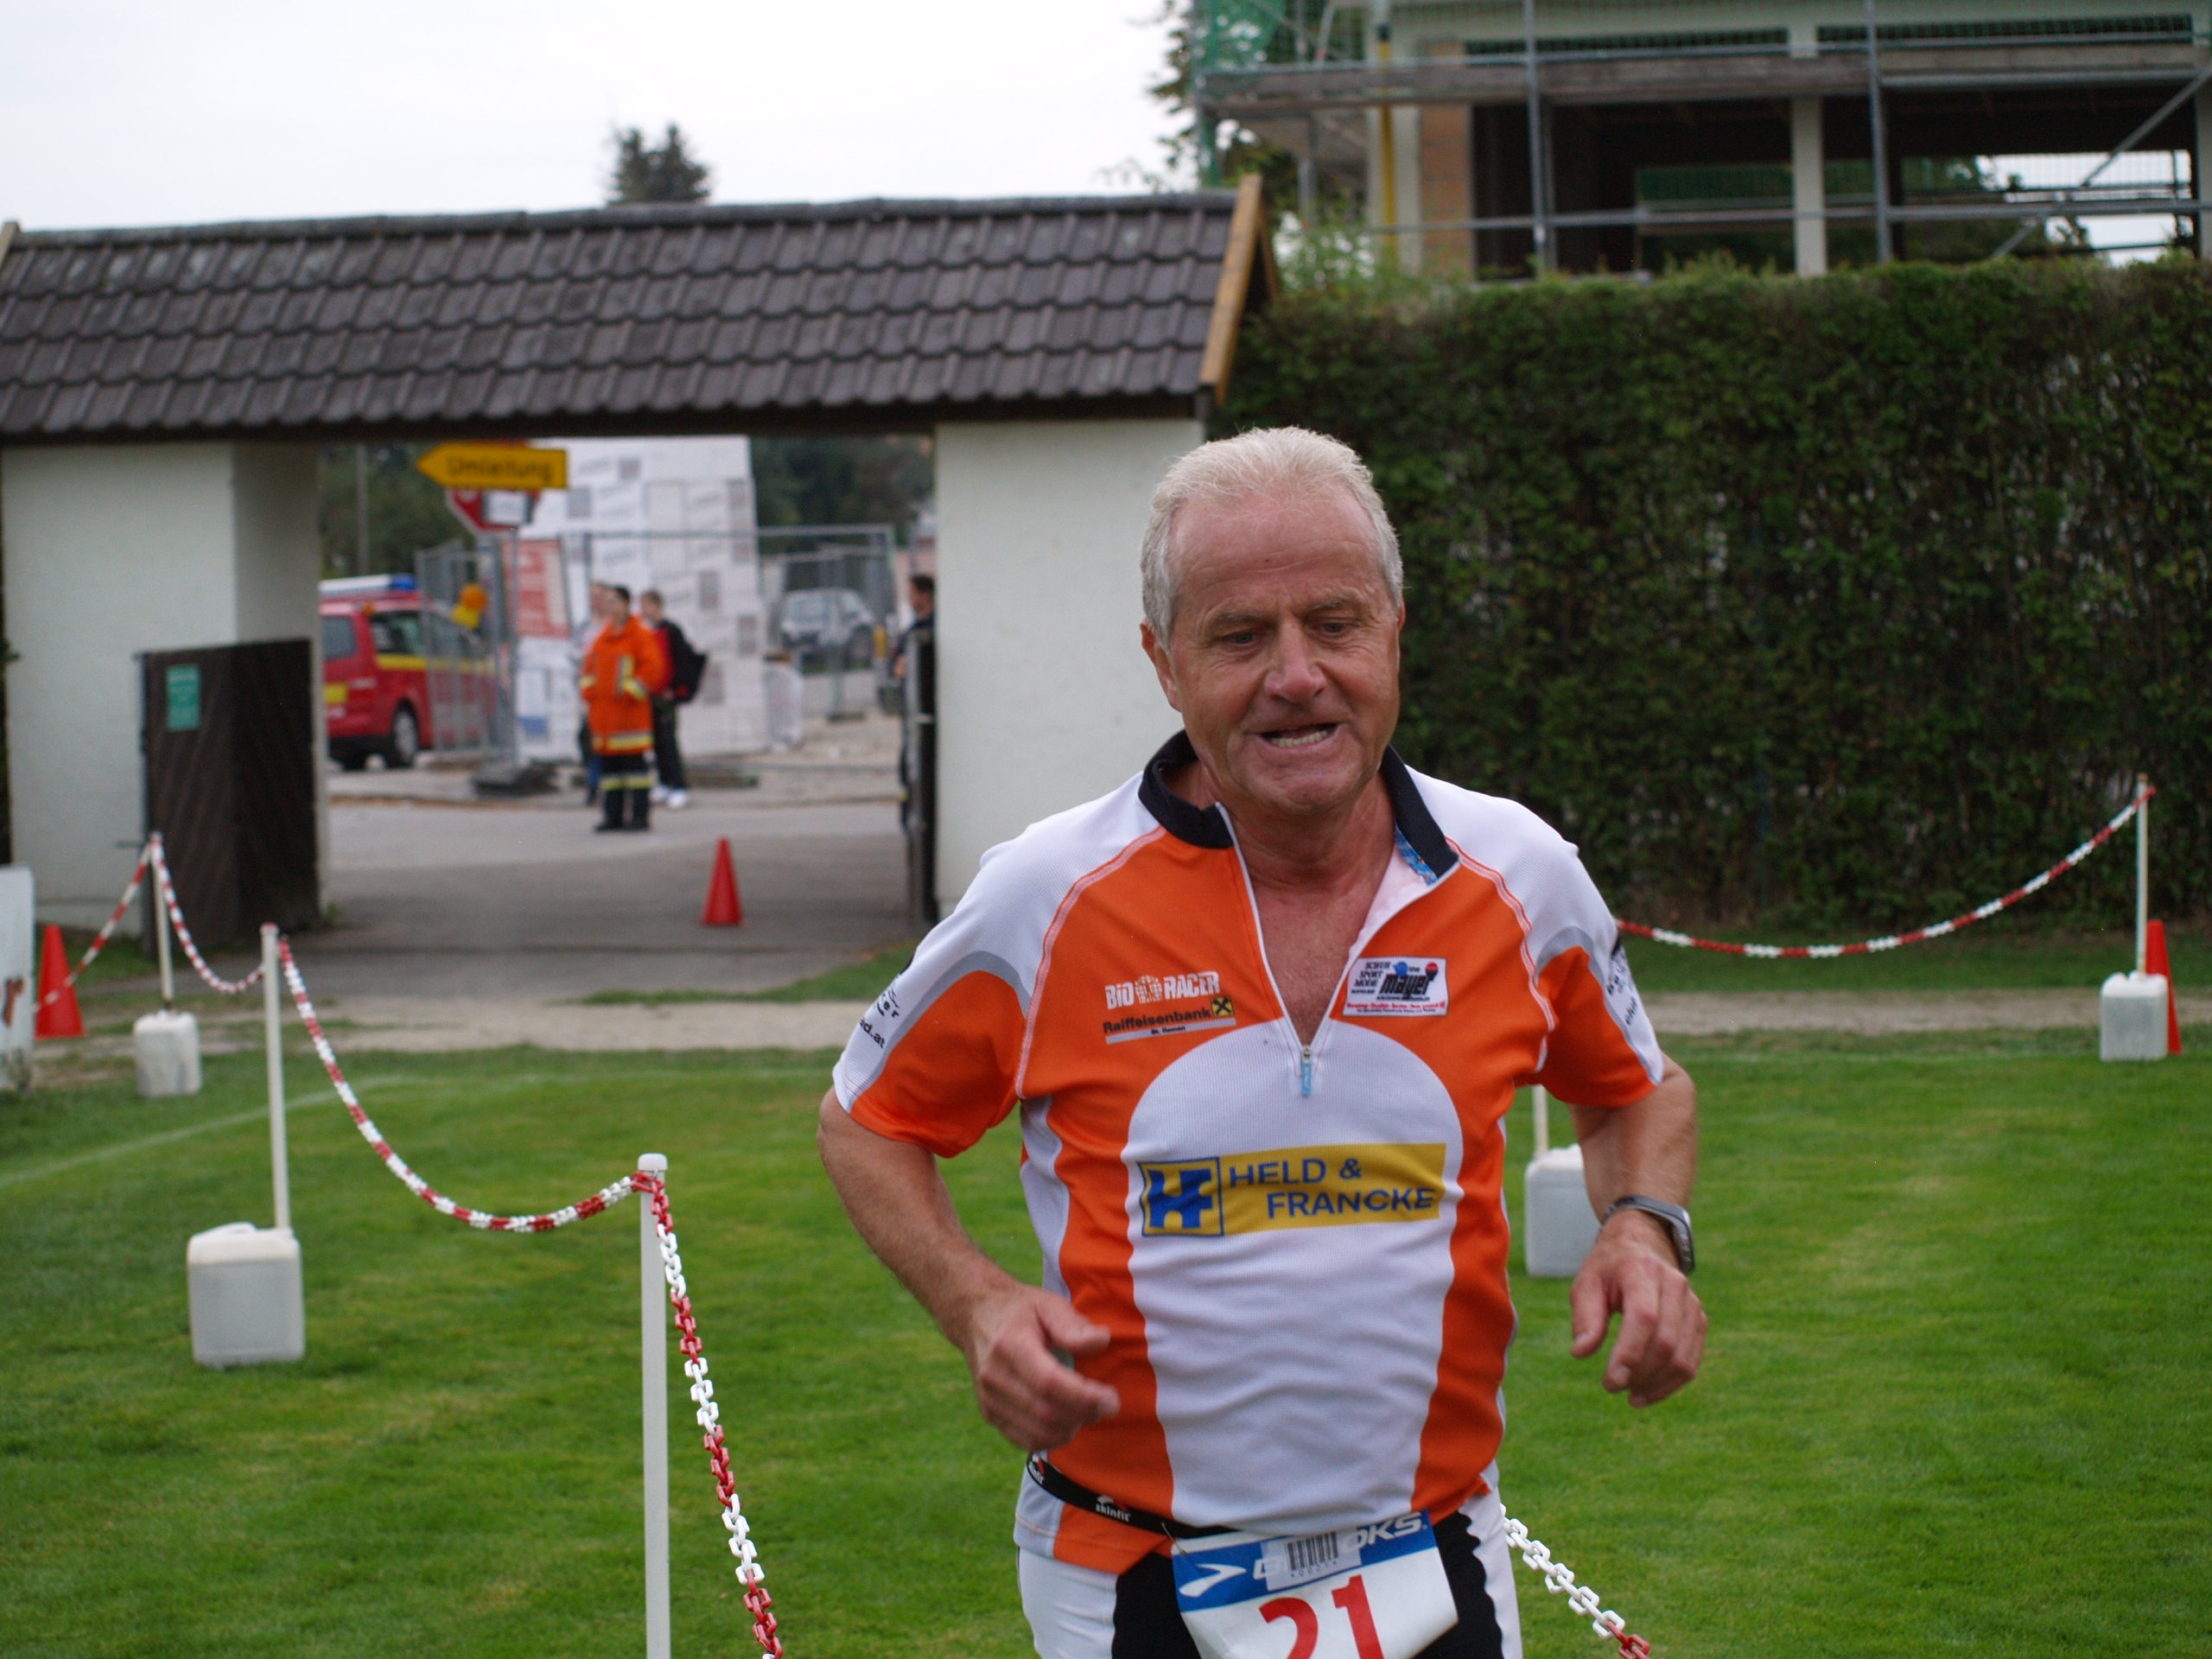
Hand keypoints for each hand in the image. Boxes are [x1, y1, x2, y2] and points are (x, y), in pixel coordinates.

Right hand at [959, 1283, 1119, 1450]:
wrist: (976, 1317)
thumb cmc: (1020, 1310)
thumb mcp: (1048, 1304)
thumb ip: (1074, 1325)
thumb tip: (1102, 1341)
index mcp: (1010, 1345)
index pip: (1048, 1382)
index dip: (1084, 1397)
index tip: (1112, 1399)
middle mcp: (994, 1376)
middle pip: (1045, 1413)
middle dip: (1084, 1415)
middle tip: (1107, 1405)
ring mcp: (988, 1399)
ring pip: (1037, 1433)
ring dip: (1071, 1429)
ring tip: (1088, 1411)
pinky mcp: (989, 1414)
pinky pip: (1025, 1440)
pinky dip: (1053, 1438)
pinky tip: (1068, 1422)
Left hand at [1569, 1211, 1705, 1406]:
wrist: (1642, 1247)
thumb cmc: (1608, 1270)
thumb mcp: (1586, 1283)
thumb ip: (1585, 1317)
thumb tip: (1581, 1353)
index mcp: (1642, 1271)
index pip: (1644, 1317)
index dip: (1630, 1354)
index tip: (1610, 1382)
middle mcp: (1674, 1285)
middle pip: (1665, 1342)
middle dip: (1639, 1373)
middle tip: (1611, 1387)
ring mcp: (1692, 1304)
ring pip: (1682, 1358)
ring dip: (1655, 1384)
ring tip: (1629, 1395)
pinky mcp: (1698, 1321)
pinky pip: (1691, 1362)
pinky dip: (1670, 1384)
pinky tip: (1646, 1393)